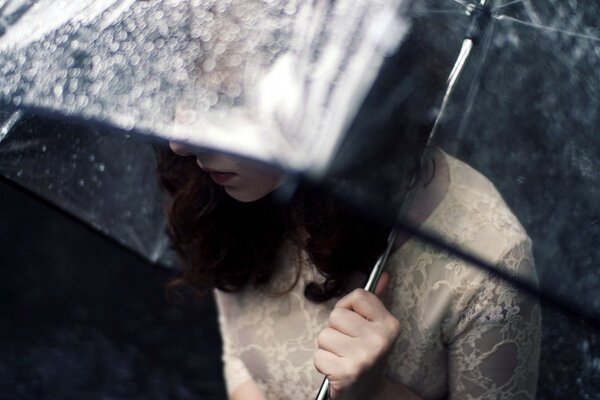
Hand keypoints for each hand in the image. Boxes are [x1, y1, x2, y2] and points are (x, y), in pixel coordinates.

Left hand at [314, 272, 400, 399]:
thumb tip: (382, 275)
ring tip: (342, 357)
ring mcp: (364, 357)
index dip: (348, 307)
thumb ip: (375, 301)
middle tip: (347, 345)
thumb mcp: (376, 328)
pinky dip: (323, 364)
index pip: (358, 296)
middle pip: (336, 315)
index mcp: (389, 324)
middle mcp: (380, 340)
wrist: (368, 394)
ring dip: (327, 348)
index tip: (353, 323)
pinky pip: (318, 356)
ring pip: (324, 335)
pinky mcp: (346, 373)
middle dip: (335, 330)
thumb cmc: (366, 355)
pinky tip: (337, 369)